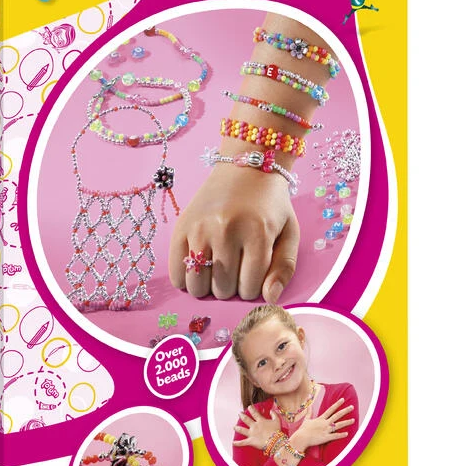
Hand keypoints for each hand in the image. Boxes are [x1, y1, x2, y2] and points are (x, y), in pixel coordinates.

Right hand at [169, 163, 298, 301]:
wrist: (245, 167)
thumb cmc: (270, 205)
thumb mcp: (289, 233)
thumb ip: (285, 268)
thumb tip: (269, 299)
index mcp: (257, 233)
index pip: (249, 289)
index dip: (252, 288)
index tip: (253, 272)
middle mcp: (226, 230)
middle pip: (222, 289)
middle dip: (231, 287)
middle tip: (236, 267)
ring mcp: (200, 228)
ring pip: (198, 285)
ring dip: (209, 286)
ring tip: (217, 270)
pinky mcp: (181, 227)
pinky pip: (176, 273)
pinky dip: (186, 280)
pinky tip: (199, 268)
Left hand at [232, 405, 280, 450]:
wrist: (275, 441)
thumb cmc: (277, 431)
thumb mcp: (277, 421)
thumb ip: (274, 414)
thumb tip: (271, 410)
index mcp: (260, 421)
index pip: (254, 413)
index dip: (251, 409)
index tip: (249, 406)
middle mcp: (254, 426)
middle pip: (246, 419)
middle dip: (242, 416)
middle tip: (239, 413)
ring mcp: (251, 433)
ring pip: (242, 430)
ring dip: (237, 428)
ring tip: (234, 427)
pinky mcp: (251, 441)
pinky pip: (243, 442)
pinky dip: (237, 443)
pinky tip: (233, 442)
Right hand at [288, 398, 354, 452]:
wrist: (301, 438)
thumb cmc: (303, 429)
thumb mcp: (306, 419)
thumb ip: (309, 412)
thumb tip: (308, 405)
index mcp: (321, 418)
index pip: (330, 409)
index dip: (337, 404)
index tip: (343, 399)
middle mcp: (325, 423)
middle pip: (337, 415)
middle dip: (345, 411)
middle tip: (352, 407)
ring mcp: (326, 430)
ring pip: (338, 425)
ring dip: (346, 422)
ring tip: (353, 420)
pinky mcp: (326, 437)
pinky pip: (335, 436)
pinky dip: (341, 435)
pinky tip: (347, 434)